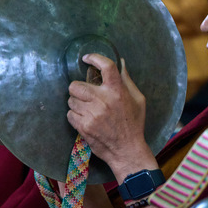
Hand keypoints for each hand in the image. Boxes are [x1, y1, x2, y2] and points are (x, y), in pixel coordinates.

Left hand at [67, 54, 156, 179]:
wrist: (127, 150)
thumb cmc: (134, 123)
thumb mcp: (138, 100)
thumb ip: (128, 80)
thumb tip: (121, 62)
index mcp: (118, 91)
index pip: (106, 66)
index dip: (94, 58)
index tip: (87, 58)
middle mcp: (103, 100)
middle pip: (76, 85)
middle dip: (78, 88)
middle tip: (84, 94)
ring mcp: (92, 114)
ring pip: (71, 100)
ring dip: (77, 103)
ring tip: (87, 109)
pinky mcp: (84, 126)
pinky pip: (70, 114)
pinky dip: (75, 116)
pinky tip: (85, 119)